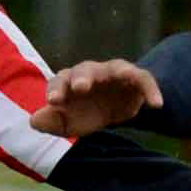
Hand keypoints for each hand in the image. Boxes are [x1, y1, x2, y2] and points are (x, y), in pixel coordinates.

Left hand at [31, 59, 162, 137]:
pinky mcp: (134, 79)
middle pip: (84, 69)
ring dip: (120, 71)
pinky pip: (144, 80)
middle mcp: (90, 73)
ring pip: (116, 67)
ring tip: (125, 75)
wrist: (112, 110)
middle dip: (83, 77)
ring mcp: (113, 73)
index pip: (59, 81)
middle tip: (80, 87)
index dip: (56, 90)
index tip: (54, 102)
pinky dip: (151, 90)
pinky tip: (157, 104)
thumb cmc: (84, 113)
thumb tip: (33, 121)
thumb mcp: (67, 123)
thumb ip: (51, 122)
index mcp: (69, 82)